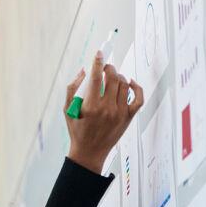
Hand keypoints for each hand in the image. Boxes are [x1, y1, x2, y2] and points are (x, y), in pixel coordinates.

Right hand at [64, 50, 144, 172]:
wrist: (89, 153)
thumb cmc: (77, 131)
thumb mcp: (67, 110)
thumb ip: (72, 89)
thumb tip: (83, 70)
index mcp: (90, 107)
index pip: (96, 78)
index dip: (98, 63)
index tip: (99, 54)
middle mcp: (106, 109)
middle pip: (113, 78)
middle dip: (109, 68)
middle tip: (105, 68)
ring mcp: (119, 113)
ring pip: (124, 84)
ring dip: (118, 76)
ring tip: (112, 78)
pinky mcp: (128, 117)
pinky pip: (138, 97)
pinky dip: (136, 87)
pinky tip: (129, 83)